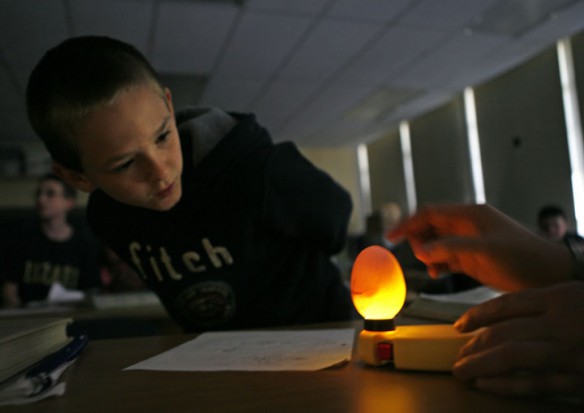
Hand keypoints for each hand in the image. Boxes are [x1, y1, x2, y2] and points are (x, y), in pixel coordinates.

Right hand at [387, 204, 571, 291]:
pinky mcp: (473, 259)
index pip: (430, 213)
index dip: (408, 223)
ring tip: (428, 266)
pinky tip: (437, 272)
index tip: (391, 236)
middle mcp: (467, 226)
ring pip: (437, 243)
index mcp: (470, 215)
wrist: (550, 276)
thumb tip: (420, 250)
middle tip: (412, 254)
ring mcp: (470, 242)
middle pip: (431, 227)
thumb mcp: (484, 251)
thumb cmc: (524, 258)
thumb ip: (450, 248)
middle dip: (418, 240)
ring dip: (428, 254)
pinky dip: (438, 264)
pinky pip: (447, 257)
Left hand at [453, 282, 583, 398]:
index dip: (477, 315)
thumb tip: (511, 316)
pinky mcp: (580, 381)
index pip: (506, 304)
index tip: (459, 325)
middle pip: (503, 332)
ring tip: (462, 371)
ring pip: (511, 356)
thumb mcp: (579, 299)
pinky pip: (535, 384)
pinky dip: (506, 385)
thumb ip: (549, 305)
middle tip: (459, 355)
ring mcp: (569, 353)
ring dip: (480, 364)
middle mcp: (561, 324)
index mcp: (560, 298)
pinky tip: (486, 384)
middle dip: (474, 345)